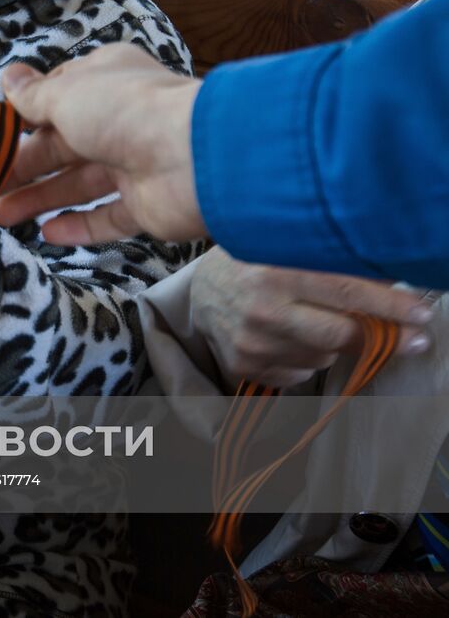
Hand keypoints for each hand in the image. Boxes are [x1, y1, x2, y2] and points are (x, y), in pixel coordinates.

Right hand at [0, 44, 203, 244]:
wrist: (195, 157)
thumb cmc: (124, 110)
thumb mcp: (66, 94)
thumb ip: (34, 96)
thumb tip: (9, 77)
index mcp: (105, 81)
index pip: (58, 95)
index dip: (25, 115)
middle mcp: (119, 120)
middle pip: (62, 146)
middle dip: (22, 166)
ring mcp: (134, 164)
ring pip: (78, 184)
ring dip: (39, 198)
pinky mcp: (145, 205)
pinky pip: (105, 218)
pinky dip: (77, 226)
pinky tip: (46, 233)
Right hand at [191, 247, 432, 388]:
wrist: (199, 291)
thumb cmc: (252, 263)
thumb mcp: (284, 248)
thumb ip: (328, 263)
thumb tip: (393, 284)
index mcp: (273, 270)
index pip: (344, 291)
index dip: (390, 306)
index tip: (422, 315)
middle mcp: (261, 309)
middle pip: (340, 334)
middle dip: (384, 337)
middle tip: (413, 338)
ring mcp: (251, 342)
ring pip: (324, 357)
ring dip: (334, 344)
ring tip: (316, 322)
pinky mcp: (244, 365)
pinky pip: (300, 373)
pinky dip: (307, 360)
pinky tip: (292, 340)